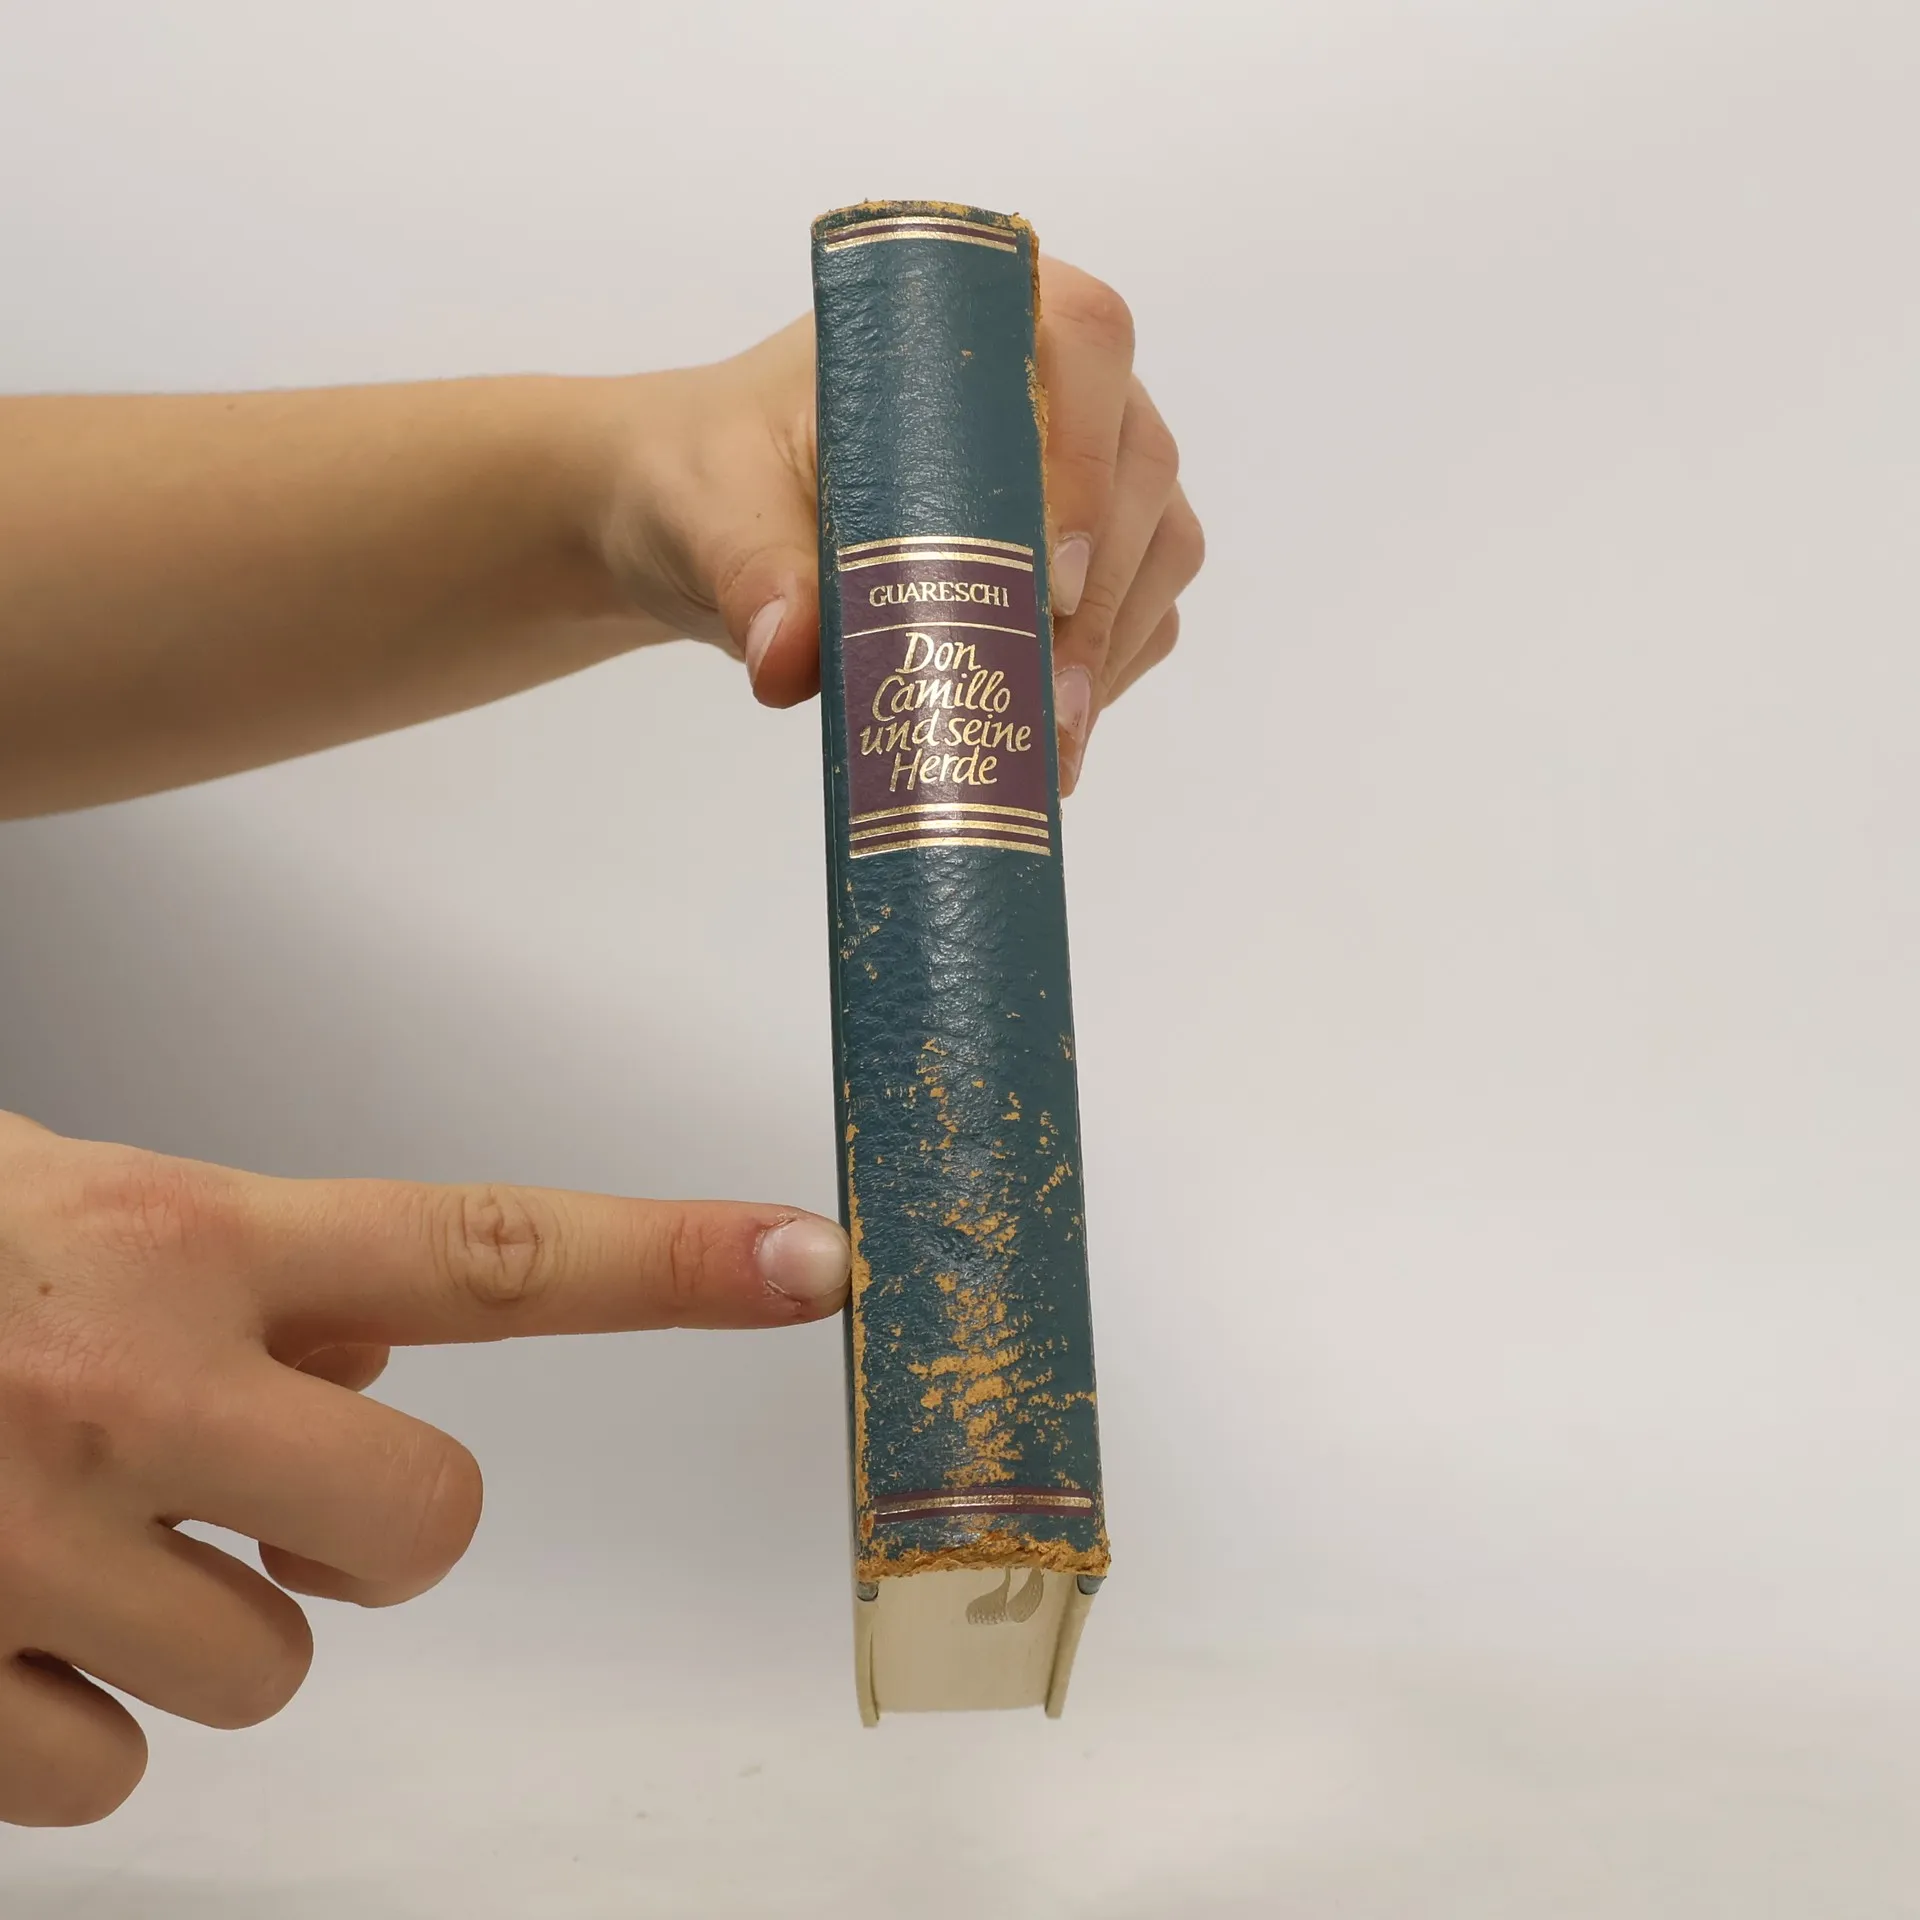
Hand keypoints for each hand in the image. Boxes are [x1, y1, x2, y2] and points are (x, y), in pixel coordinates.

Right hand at [0, 1111, 848, 1825]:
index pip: (493, 1250)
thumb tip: (378, 1376)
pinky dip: (55, 1715)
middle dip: (371, 1534)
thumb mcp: (67, 1202)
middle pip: (426, 1532)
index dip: (674, 1259)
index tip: (821, 1263)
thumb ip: (243, 1275)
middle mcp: (127, 1390)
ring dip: (189, 1619)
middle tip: (254, 1483)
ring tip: (49, 1526)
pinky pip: (102, 1773)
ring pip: (264, 1674)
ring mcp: (26, 1556)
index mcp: (182, 1235)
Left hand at [600, 258, 1204, 794]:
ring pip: (1157, 545)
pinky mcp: (1085, 559)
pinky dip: (1108, 677)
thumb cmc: (713, 477)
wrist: (712, 528)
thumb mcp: (710, 511)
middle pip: (1139, 465)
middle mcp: (1053, 382)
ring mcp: (1084, 472)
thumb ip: (750, 573)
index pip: (1085, 340)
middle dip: (1105, 593)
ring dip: (1116, 644)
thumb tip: (789, 660)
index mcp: (970, 316)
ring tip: (1052, 743)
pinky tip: (1052, 741)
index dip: (1087, 455)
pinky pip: (1137, 613)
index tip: (1052, 574)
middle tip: (1049, 701)